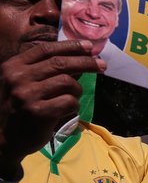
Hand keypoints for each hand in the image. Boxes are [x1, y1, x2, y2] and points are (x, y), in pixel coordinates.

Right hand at [0, 40, 104, 176]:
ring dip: (77, 89)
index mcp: (13, 66)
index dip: (69, 46)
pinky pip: (70, 102)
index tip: (89, 46)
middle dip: (86, 62)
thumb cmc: (18, 108)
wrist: (4, 137)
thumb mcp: (22, 83)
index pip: (45, 50)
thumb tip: (78, 59)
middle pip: (60, 63)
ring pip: (68, 82)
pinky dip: (74, 106)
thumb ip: (44, 71)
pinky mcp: (39, 112)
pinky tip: (67, 110)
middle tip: (102, 65)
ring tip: (73, 96)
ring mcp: (28, 95)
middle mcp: (18, 78)